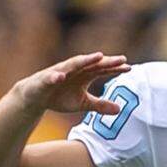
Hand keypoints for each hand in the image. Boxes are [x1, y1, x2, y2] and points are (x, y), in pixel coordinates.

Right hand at [12, 52, 130, 116]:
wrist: (36, 98)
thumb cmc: (60, 97)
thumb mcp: (83, 103)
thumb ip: (99, 105)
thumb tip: (120, 109)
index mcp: (84, 75)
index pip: (102, 69)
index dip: (115, 68)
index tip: (130, 68)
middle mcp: (74, 70)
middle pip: (92, 63)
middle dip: (106, 61)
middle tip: (121, 59)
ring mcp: (60, 72)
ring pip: (73, 64)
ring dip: (85, 60)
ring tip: (98, 57)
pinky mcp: (46, 79)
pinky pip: (51, 77)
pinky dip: (55, 76)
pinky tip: (61, 76)